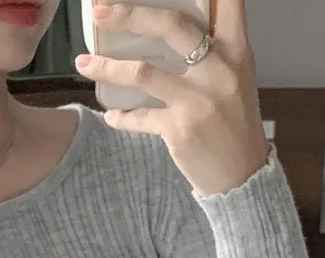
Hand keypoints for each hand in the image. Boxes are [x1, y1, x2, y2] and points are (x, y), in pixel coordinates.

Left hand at [75, 0, 269, 195]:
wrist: (242, 174)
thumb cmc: (234, 123)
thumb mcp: (235, 79)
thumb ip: (213, 52)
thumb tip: (172, 28)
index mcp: (236, 52)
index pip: (226, 4)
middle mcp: (219, 70)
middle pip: (171, 27)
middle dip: (130, 15)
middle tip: (101, 10)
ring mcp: (197, 101)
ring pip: (143, 73)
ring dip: (107, 67)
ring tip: (82, 63)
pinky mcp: (179, 129)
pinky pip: (140, 117)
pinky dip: (122, 117)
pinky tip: (111, 116)